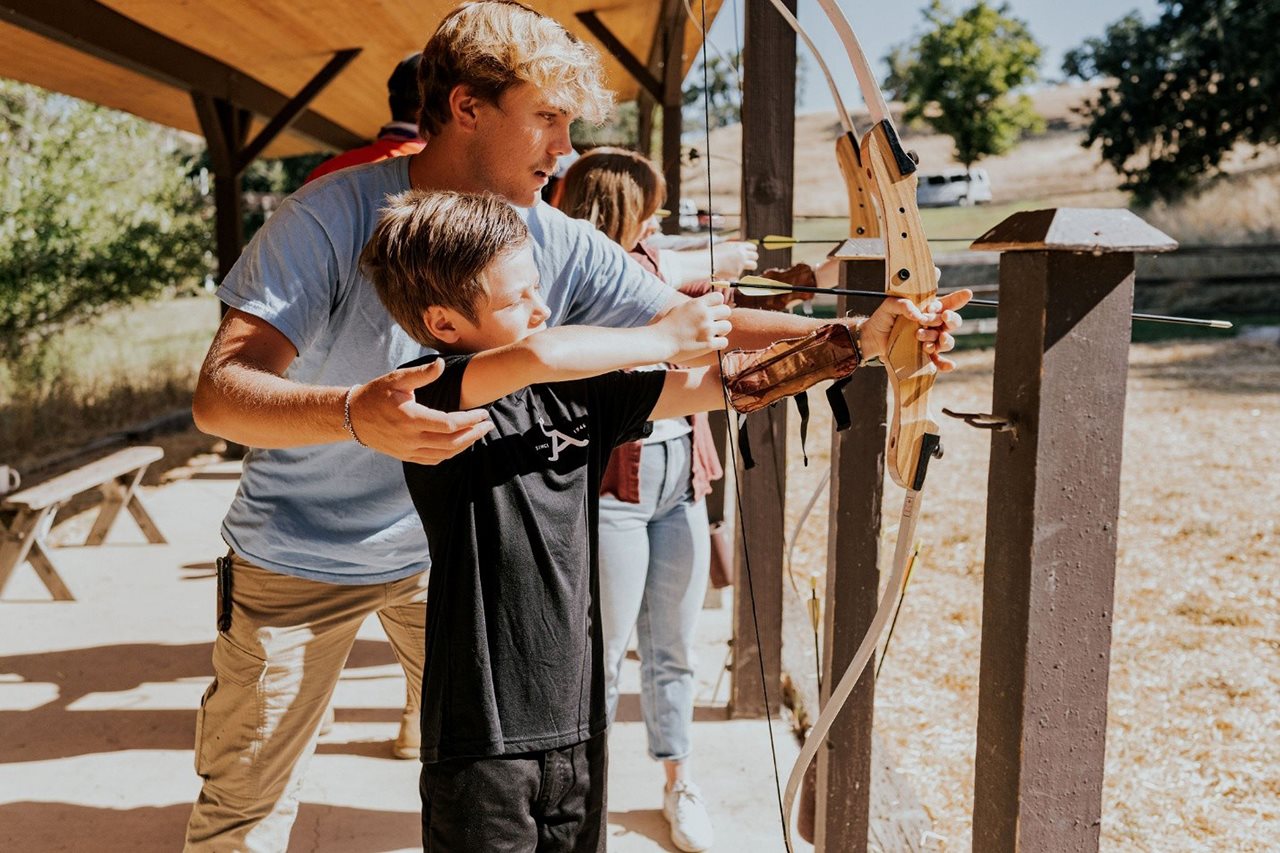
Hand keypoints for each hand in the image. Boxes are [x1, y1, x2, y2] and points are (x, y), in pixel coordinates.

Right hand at [348, 359, 493, 463]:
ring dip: (465, 445)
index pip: (449, 423)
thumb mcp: (396, 379)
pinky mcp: (405, 456)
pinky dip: (450, 454)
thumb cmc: (376, 394)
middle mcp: (410, 438)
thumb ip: (421, 374)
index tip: (483, 413)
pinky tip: (459, 444)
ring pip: (445, 454)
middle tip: (488, 424)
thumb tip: (442, 364)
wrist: (352, 417)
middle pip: (452, 442)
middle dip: (474, 433)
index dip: (470, 420)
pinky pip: (433, 460)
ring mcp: (408, 450)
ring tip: (478, 433)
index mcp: (411, 418)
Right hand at [657, 290, 732, 362]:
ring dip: (721, 331)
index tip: (711, 311)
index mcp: (697, 304)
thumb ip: (697, 305)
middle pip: (727, 311)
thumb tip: (709, 303)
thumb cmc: (668, 325)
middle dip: (721, 317)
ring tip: (711, 334)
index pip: (720, 297)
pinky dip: (719, 343)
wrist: (660, 341)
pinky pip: (724, 342)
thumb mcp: (681, 308)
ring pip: (727, 326)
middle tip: (712, 324)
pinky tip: (710, 344)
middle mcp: (704, 315)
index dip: (717, 304)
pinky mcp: (708, 344)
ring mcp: (707, 330)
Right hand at [711, 241, 758, 278]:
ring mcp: (741, 263)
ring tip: (742, 266)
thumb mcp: (726, 246)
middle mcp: (742, 254)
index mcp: (739, 246)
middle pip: (755, 256)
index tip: (749, 253)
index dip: (751, 251)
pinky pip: (742, 272)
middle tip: (748, 261)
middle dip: (753, 258)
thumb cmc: (714, 254)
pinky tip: (729, 270)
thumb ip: (736, 248)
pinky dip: (737, 272)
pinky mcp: (738, 272)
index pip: (753, 247)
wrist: (707, 262)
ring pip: (754, 265)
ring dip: (751, 266)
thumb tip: (745, 250)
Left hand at [857, 289, 970, 371]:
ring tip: (920, 336)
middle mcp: (933, 325)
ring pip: (946, 341)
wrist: (872, 338)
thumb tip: (918, 314)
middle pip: (953, 322)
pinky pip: (939, 361)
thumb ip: (904, 304)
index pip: (949, 303)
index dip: (959, 299)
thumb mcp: (890, 305)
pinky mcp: (924, 355)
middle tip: (942, 317)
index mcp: (929, 310)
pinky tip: (950, 365)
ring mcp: (930, 340)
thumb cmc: (883, 318)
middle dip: (951, 319)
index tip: (966, 294)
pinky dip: (945, 363)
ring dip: (939, 339)